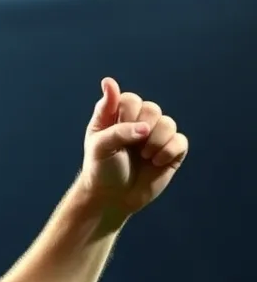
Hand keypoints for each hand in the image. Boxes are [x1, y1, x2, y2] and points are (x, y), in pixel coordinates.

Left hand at [79, 77, 188, 218]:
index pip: (130, 100)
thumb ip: (111, 118)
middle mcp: (138, 124)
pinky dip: (168, 151)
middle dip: (142, 128)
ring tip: (144, 156)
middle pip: (152, 109)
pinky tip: (155, 162)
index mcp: (117, 118)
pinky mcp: (170, 152)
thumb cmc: (101, 170)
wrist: (111, 199)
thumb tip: (111, 83)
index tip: (115, 132)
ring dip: (156, 140)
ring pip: (168, 123)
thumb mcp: (100, 145)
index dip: (127, 114)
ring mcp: (155, 137)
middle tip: (132, 146)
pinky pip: (180, 141)